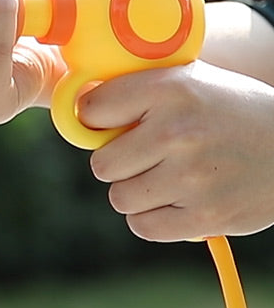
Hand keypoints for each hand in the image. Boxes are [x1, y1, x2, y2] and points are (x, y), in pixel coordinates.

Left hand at [78, 61, 273, 240]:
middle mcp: (177, 131)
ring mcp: (192, 176)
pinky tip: (176, 201)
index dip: (96, 120)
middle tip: (145, 157)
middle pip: (101, 164)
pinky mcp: (206, 216)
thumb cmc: (231, 112)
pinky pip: (144, 227)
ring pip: (120, 198)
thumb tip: (77, 108)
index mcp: (169, 89)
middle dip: (118, 163)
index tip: (110, 124)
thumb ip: (136, 90)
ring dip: (137, 193)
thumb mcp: (189, 81)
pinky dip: (154, 219)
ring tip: (166, 178)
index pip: (91, 110)